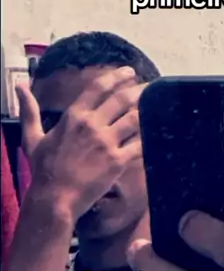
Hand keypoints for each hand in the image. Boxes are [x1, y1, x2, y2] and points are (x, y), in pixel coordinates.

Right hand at [16, 67, 144, 222]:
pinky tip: (156, 133)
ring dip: (146, 109)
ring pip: (133, 119)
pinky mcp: (117, 162)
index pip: (98, 88)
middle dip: (138, 90)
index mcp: (73, 116)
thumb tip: (20, 87)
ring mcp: (106, 143)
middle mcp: (91, 125)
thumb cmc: (43, 170)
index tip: (128, 72)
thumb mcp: (33, 137)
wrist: (54, 198)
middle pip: (121, 100)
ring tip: (155, 105)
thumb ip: (29, 110)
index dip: (116, 77)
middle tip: (149, 85)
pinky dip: (148, 138)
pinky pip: (139, 145)